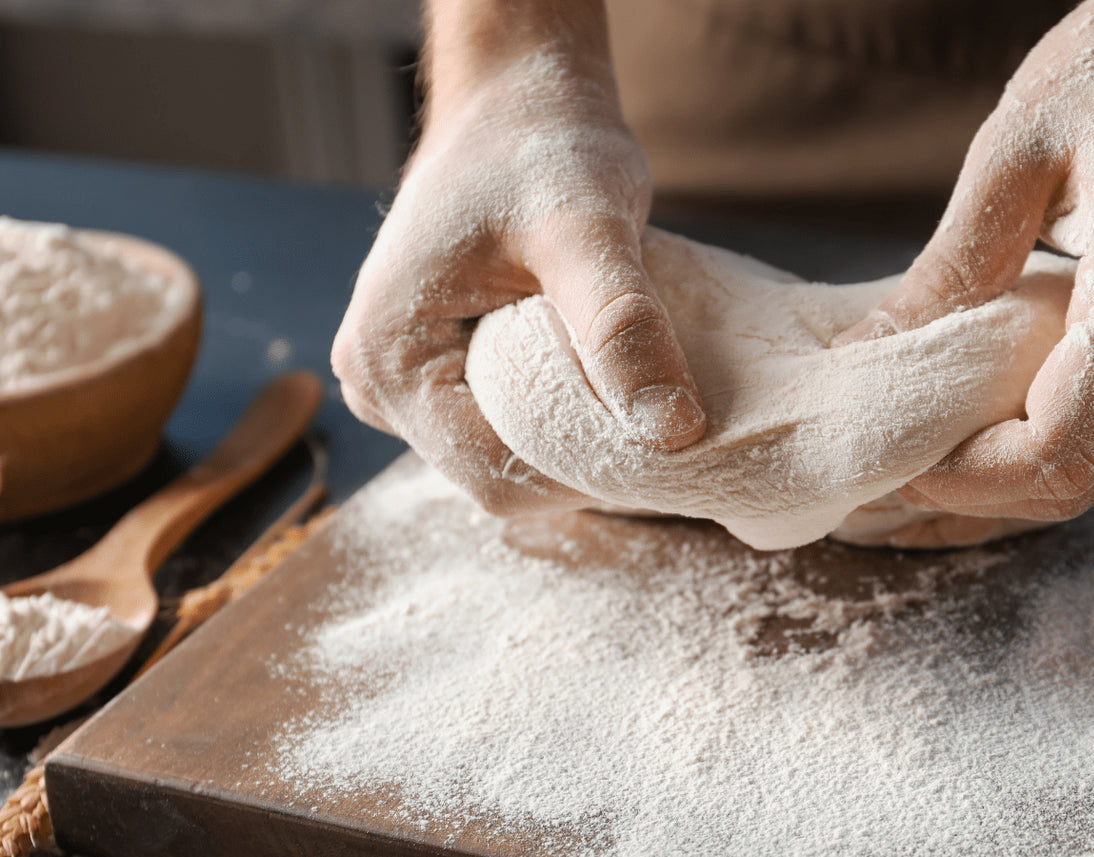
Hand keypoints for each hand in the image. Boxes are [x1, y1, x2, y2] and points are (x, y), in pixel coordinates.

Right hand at [333, 19, 705, 514]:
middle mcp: (376, 383)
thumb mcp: (588, 229)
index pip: (497, 477)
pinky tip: (612, 385)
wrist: (518, 102)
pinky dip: (564, 418)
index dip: (589, 478)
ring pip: (505, 456)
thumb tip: (674, 432)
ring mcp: (402, 382)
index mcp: (389, 360)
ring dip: (577, 443)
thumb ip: (622, 327)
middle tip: (666, 421)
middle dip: (585, 464)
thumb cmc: (541, 148)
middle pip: (497, 475)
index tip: (668, 446)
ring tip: (641, 395)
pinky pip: (505, 427)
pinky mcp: (436, 372)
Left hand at [836, 0, 1093, 521]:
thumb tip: (866, 355)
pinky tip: (980, 415)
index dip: (964, 479)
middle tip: (888, 463)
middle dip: (975, 493)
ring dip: (1008, 478)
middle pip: (1080, 480)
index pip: (1058, 449)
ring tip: (920, 445)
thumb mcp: (1017, 147)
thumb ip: (950, 265)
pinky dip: (1045, 443)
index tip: (890, 456)